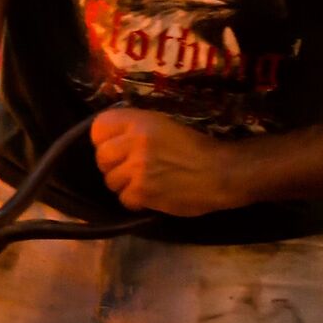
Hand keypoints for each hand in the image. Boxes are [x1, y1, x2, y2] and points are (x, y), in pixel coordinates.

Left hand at [90, 107, 240, 215]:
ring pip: (111, 180)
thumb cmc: (197, 148)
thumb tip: (111, 139)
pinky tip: (151, 196)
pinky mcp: (143, 192)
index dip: (104, 139)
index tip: (115, 147)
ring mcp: (137, 168)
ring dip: (125, 185)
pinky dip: (136, 201)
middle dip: (113, 165)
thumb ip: (137, 129)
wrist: (223, 172)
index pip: (99, 127)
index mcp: (140, 121)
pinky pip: (124, 199)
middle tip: (130, 169)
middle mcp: (134, 142)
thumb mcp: (165, 126)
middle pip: (102, 157)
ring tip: (145, 183)